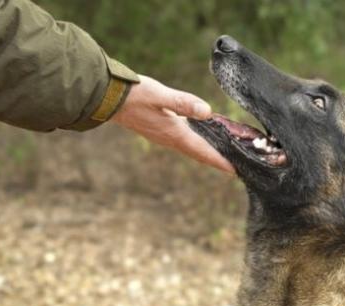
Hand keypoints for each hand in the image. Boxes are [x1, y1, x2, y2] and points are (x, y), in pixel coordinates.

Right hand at [110, 75, 234, 173]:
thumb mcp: (160, 94)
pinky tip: (203, 137)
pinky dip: (198, 143)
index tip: (236, 171)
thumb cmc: (134, 95)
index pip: (203, 151)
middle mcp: (171, 139)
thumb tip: (207, 112)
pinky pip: (185, 141)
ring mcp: (165, 136)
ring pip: (193, 148)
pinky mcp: (160, 130)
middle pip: (201, 154)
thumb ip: (183, 103)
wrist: (107, 98)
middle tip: (237, 167)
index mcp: (175, 133)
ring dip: (209, 153)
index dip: (221, 161)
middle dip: (219, 160)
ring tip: (226, 155)